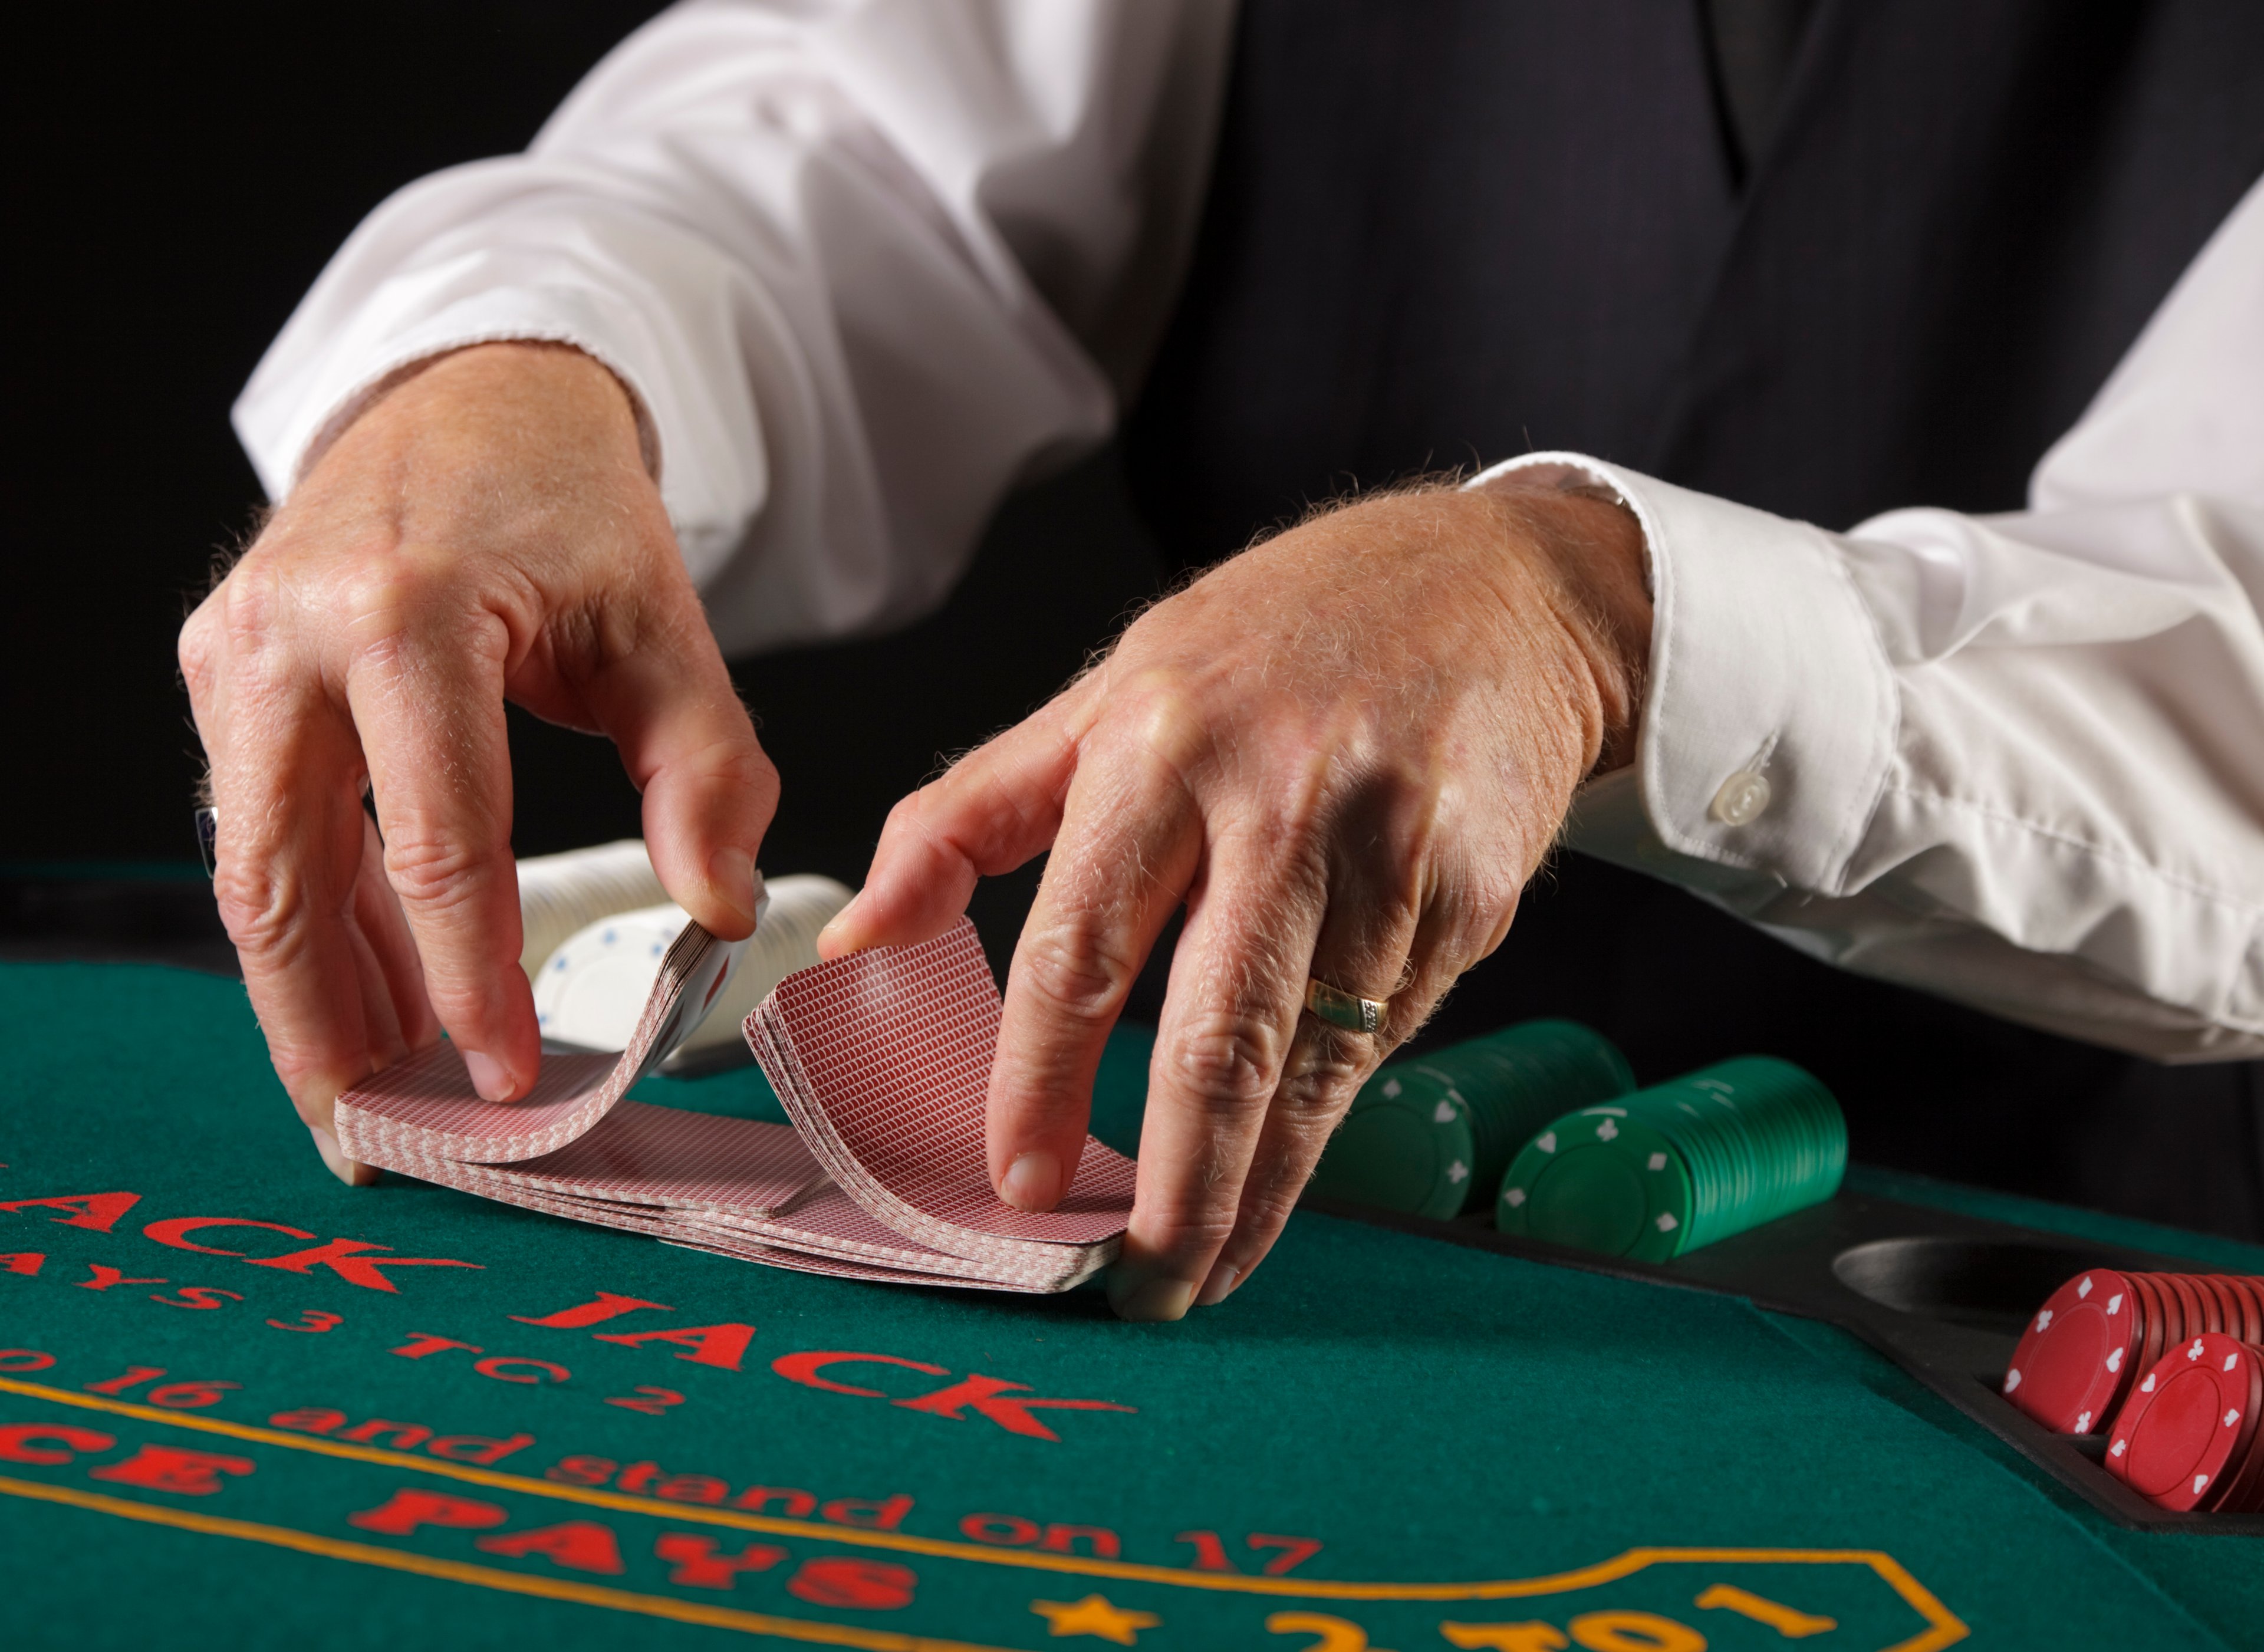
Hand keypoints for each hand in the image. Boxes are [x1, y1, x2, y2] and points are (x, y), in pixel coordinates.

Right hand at [180, 343, 775, 1182]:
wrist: (471, 399)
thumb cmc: (572, 512)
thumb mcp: (666, 629)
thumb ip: (706, 773)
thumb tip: (714, 914)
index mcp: (402, 613)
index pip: (435, 840)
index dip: (472, 978)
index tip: (511, 1081)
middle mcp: (285, 635)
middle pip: (284, 881)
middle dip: (330, 1030)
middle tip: (384, 1140)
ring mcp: (233, 655)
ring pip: (254, 872)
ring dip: (313, 995)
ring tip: (382, 1094)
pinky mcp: (223, 674)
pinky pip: (264, 830)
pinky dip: (320, 924)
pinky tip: (376, 998)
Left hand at [821, 477, 1649, 1318]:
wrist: (1493, 587)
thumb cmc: (1275, 641)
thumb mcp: (1105, 695)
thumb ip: (969, 819)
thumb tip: (855, 944)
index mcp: (1159, 742)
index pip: (1080, 943)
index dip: (1043, 1079)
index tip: (1019, 1180)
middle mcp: (1279, 798)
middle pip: (1217, 1035)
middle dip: (1180, 1188)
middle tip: (1139, 1285)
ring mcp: (1391, 850)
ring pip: (1314, 1064)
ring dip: (1260, 1186)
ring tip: (1209, 1266)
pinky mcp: (1476, 894)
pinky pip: (1386, 1032)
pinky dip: (1330, 1108)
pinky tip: (1290, 1156)